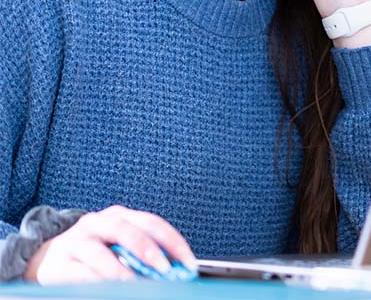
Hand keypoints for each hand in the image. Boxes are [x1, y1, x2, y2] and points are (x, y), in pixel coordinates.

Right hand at [23, 205, 195, 283]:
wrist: (48, 258)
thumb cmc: (95, 253)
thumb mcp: (120, 246)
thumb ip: (145, 255)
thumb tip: (177, 271)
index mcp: (120, 216)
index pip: (152, 223)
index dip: (173, 243)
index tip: (188, 263)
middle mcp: (98, 223)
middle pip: (126, 231)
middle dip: (148, 251)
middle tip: (164, 270)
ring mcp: (76, 241)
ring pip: (99, 253)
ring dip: (121, 271)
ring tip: (136, 284)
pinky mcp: (59, 263)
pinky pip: (80, 273)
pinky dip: (97, 281)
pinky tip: (110, 289)